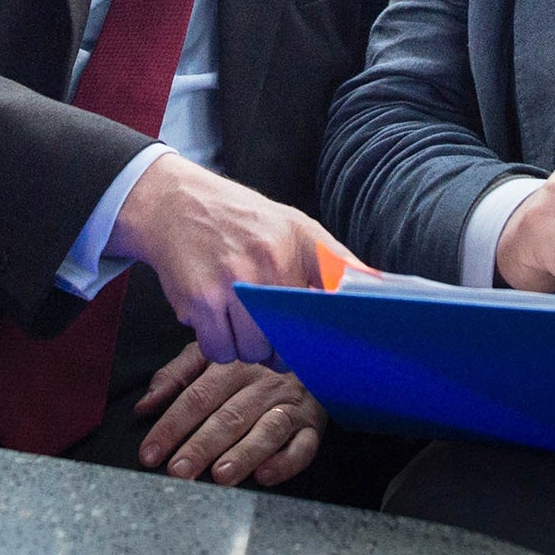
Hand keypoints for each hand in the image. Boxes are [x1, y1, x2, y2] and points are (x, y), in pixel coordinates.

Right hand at [106, 153, 340, 362]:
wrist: (174, 203)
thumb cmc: (240, 219)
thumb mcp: (293, 224)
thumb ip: (333, 260)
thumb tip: (380, 290)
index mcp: (298, 242)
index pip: (335, 297)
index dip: (336, 327)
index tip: (336, 345)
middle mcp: (269, 262)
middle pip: (290, 340)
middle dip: (280, 344)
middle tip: (268, 324)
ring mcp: (232, 283)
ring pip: (253, 352)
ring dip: (246, 346)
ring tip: (238, 316)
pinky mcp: (199, 300)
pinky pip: (220, 351)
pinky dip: (218, 344)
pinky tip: (214, 317)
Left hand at [133, 340, 327, 486]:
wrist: (308, 351)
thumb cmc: (249, 361)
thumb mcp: (209, 356)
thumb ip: (175, 377)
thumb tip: (143, 407)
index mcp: (233, 364)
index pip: (197, 397)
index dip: (172, 425)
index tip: (150, 453)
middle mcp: (262, 383)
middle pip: (229, 416)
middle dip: (202, 445)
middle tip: (179, 471)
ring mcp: (290, 404)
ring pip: (267, 429)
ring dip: (243, 454)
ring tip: (220, 476)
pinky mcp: (313, 425)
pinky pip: (303, 445)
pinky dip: (286, 462)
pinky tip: (265, 476)